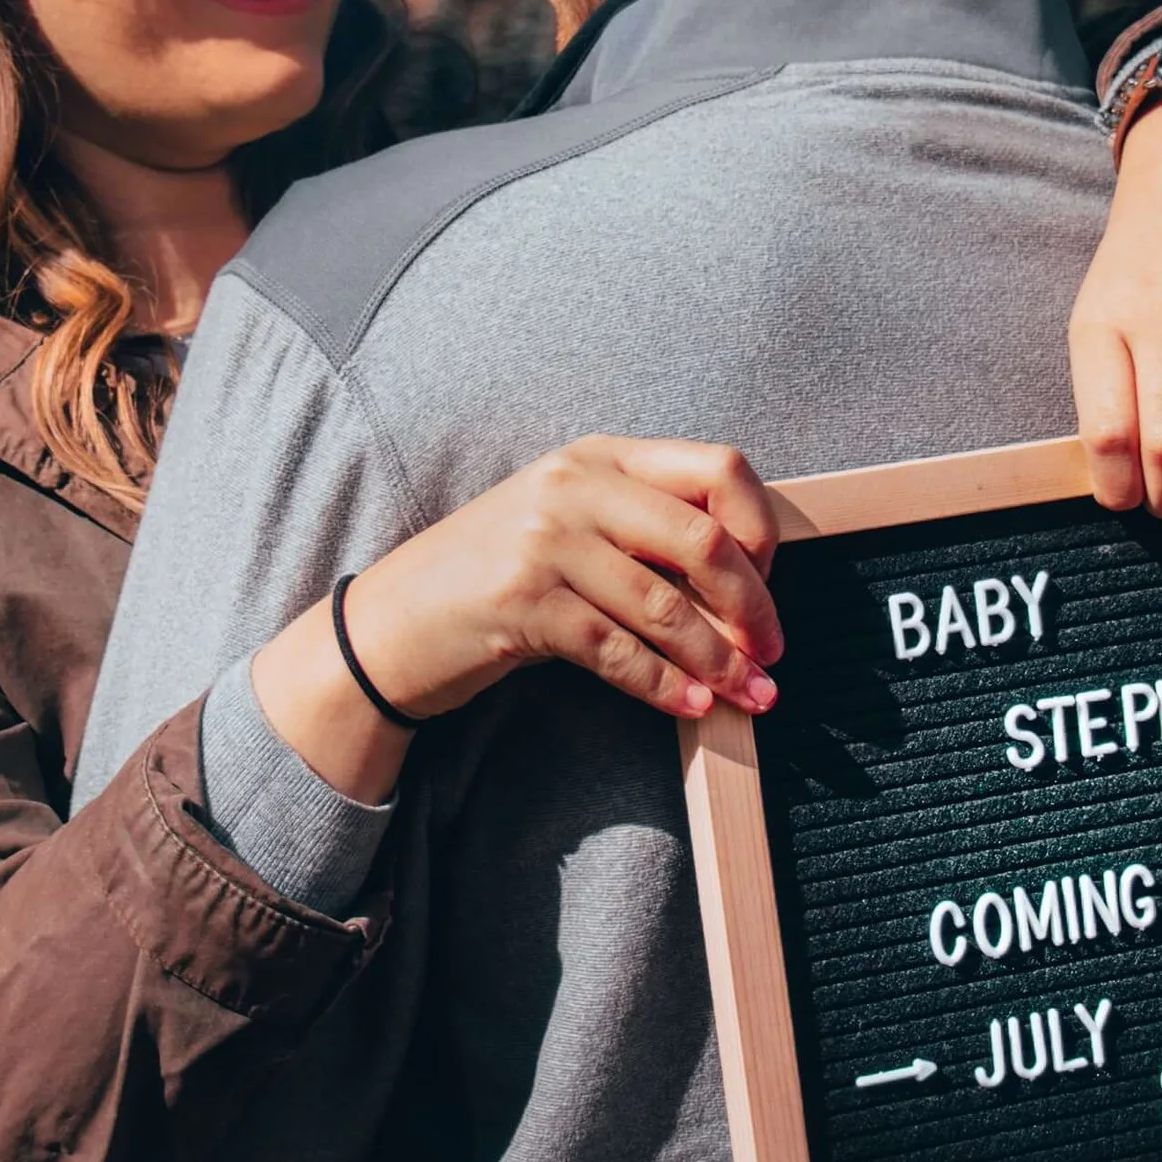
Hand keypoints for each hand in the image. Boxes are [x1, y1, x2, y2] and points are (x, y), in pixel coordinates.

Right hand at [251, 438, 783, 802]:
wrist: (389, 623)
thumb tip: (747, 583)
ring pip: (665, 604)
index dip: (761, 527)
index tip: (769, 580)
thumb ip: (642, 530)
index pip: (718, 467)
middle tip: (773, 652)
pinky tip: (693, 706)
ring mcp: (544, 541)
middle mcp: (574, 485)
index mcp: (599, 455)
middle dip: (753, 604)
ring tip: (750, 696)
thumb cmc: (492, 578)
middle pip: (703, 538)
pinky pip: (618, 650)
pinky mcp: (522, 602)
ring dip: (719, 659)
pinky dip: (665, 685)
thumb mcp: (568, 526)